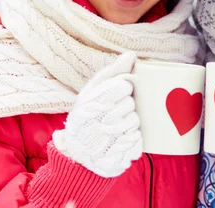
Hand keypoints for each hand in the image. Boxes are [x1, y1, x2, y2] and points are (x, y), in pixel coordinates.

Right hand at [52, 52, 141, 177]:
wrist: (77, 151)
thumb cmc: (87, 114)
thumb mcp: (93, 90)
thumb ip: (113, 72)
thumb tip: (131, 56)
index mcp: (91, 103)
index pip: (124, 87)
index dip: (123, 89)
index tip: (117, 93)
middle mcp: (98, 123)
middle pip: (131, 105)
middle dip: (126, 106)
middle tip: (114, 111)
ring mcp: (107, 143)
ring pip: (135, 123)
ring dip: (130, 123)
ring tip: (116, 125)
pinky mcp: (116, 159)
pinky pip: (137, 143)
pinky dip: (132, 140)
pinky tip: (120, 139)